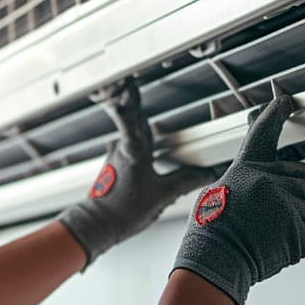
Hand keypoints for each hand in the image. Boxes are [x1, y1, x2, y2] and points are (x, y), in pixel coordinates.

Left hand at [57, 78, 216, 267]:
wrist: (97, 225)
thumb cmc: (124, 211)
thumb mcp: (163, 195)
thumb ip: (186, 180)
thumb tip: (207, 173)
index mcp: (134, 150)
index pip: (132, 115)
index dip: (131, 96)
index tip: (130, 80)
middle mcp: (122, 147)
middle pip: (131, 115)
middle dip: (134, 97)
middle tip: (135, 79)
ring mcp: (115, 153)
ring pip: (127, 127)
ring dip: (133, 114)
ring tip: (135, 97)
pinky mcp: (112, 163)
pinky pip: (125, 141)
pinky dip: (133, 134)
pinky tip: (139, 137)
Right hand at [171, 95, 304, 304]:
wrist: (213, 264)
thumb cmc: (213, 233)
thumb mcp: (220, 193)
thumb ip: (248, 179)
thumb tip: (270, 171)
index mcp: (247, 170)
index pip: (262, 134)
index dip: (274, 115)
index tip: (283, 102)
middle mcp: (268, 182)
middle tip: (288, 209)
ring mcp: (285, 206)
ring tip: (277, 231)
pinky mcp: (297, 232)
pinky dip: (302, 244)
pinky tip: (279, 245)